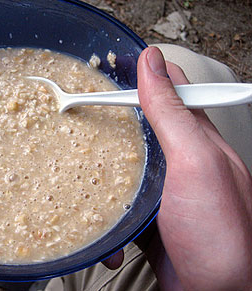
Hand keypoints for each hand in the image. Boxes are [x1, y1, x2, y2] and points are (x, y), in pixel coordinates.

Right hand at [105, 47, 251, 289]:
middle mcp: (181, 160)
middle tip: (81, 109)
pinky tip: (104, 221)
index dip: (140, 73)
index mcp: (198, 137)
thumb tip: (152, 63)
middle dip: (111, 118)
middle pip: (141, 125)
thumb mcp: (195, 162)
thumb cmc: (220, 235)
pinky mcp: (149, 217)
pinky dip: (107, 210)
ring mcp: (163, 189)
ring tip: (78, 165)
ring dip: (101, 167)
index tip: (107, 64)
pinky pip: (120, 202)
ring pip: (124, 163)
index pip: (169, 88)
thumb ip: (172, 113)